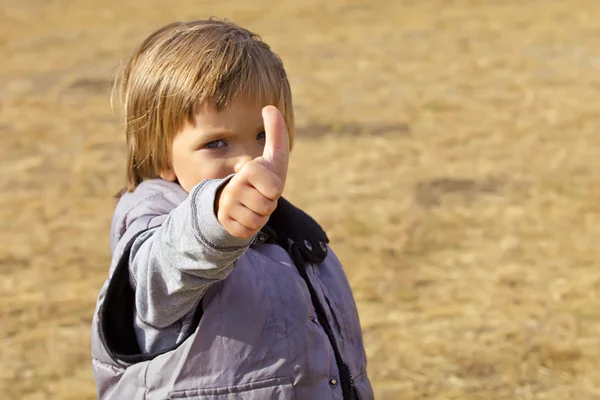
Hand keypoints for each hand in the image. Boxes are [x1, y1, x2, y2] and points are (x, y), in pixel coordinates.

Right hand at [216, 106, 289, 238]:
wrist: (240, 199)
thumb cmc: (262, 176)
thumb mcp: (273, 157)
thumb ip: (275, 132)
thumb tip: (270, 106)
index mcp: (247, 171)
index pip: (275, 188)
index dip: (275, 188)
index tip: (267, 182)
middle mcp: (233, 189)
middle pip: (267, 206)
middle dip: (269, 203)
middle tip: (260, 195)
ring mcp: (227, 208)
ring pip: (258, 220)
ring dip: (261, 215)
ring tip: (253, 204)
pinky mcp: (226, 224)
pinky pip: (248, 231)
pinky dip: (251, 227)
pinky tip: (245, 216)